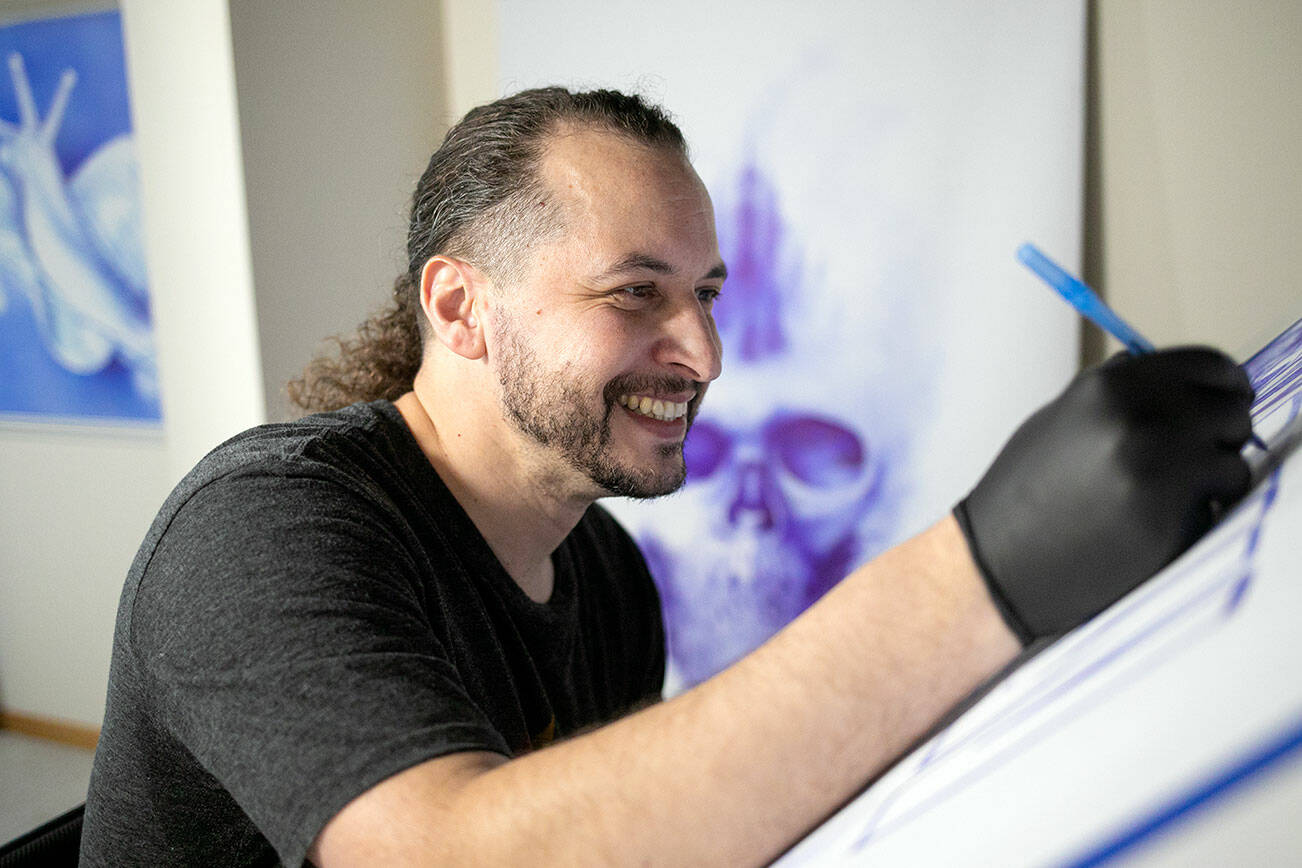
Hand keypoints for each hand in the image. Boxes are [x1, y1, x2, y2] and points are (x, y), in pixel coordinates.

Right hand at [954, 347, 1253, 642]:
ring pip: (1234, 460)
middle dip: (1221, 435)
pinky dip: (1203, 512)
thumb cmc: (1025, 492)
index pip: (1210, 365)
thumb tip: (1167, 374)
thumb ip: (1116, 395)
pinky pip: (1220, 503)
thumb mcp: (1061, 420)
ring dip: (1214, 477)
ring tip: (1171, 495)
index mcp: (1110, 385)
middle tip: (1195, 459)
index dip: (1225, 387)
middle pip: (1232, 410)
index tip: (1227, 405)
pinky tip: (1161, 522)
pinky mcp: (1168, 515)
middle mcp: (1137, 415)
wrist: (999, 561)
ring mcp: (1156, 466)